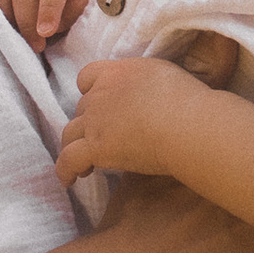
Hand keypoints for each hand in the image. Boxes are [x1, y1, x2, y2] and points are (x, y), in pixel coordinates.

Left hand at [55, 51, 205, 188]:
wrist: (187, 124)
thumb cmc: (187, 100)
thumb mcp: (163, 74)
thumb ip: (144, 82)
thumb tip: (146, 94)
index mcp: (117, 72)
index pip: (88, 76)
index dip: (90, 90)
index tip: (99, 104)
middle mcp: (100, 93)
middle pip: (82, 108)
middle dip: (89, 122)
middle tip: (103, 139)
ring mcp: (95, 121)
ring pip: (70, 133)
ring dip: (73, 145)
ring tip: (84, 163)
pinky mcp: (95, 147)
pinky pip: (68, 159)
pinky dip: (65, 170)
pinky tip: (69, 180)